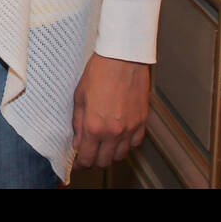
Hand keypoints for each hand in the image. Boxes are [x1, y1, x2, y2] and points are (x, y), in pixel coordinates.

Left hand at [71, 52, 150, 167]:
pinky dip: (127, 144)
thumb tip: (78, 141)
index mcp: (95, 126)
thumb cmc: (100, 72)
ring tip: (104, 146)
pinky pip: (135, 143)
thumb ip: (78, 123)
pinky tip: (120, 136)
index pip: (88, 158)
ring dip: (111, 154)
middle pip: (105, 161)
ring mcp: (130, 128)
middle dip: (95, 161)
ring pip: (121, 155)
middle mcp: (113, 131)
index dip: (82, 163)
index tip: (79, 162)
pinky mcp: (142, 122)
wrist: (122, 58)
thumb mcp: (79, 97)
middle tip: (90, 155)